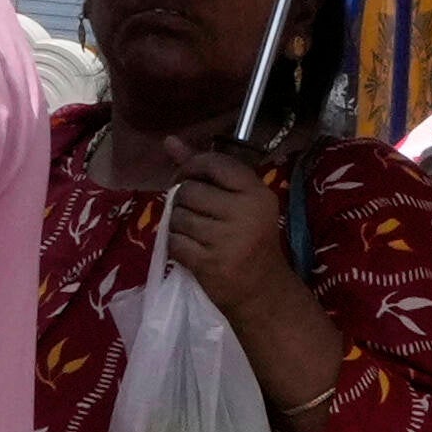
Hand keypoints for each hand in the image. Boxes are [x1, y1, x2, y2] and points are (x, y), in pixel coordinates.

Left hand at [157, 145, 299, 320]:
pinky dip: (176, 245)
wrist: (263, 291)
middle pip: (188, 191)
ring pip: (178, 217)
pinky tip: (190, 249)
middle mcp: (244, 212)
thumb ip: (205, 170)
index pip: (213, 163)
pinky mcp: (209, 263)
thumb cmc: (251, 240)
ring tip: (195, 233)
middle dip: (183, 201)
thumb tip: (169, 141)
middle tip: (193, 212)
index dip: (190, 166)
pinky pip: (174, 241)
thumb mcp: (240, 201)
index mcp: (256, 192)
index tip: (187, 177)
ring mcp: (226, 239)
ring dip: (179, 224)